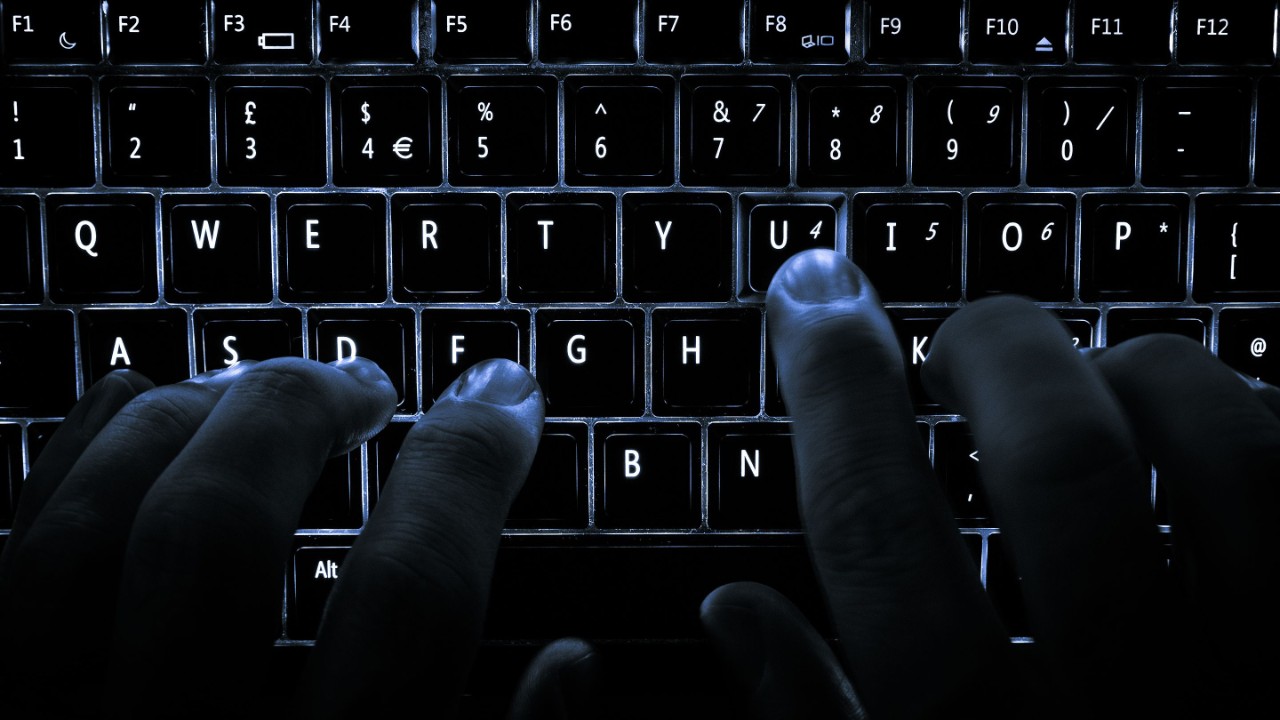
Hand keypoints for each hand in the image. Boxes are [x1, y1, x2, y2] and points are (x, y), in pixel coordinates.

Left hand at [0, 357, 594, 718]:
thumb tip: (570, 672)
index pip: (407, 599)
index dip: (470, 468)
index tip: (507, 398)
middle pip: (219, 531)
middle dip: (306, 411)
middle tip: (370, 378)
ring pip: (83, 531)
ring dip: (183, 420)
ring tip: (260, 384)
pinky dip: (70, 458)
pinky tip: (133, 406)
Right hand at [702, 250, 1278, 718]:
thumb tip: (733, 611)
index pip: (879, 531)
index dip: (834, 387)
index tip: (810, 294)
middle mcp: (1130, 714)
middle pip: (1058, 459)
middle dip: (993, 347)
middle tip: (961, 334)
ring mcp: (1260, 679)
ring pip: (1215, 444)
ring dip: (1135, 369)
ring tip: (1096, 374)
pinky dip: (1255, 415)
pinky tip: (1208, 428)